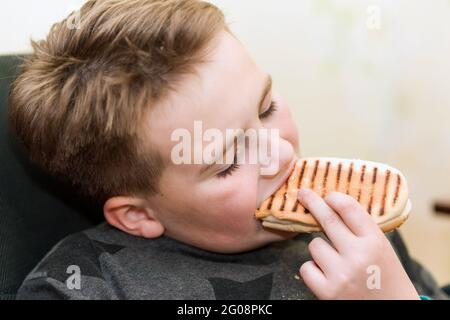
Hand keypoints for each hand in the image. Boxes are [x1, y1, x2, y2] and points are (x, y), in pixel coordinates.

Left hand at [297, 188, 419, 299]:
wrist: (391, 311)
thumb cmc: (385, 277)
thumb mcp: (382, 248)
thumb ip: (361, 229)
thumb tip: (332, 205)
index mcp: (374, 241)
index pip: (349, 208)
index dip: (334, 198)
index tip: (327, 195)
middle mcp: (358, 255)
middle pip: (327, 220)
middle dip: (312, 203)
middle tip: (303, 193)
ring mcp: (341, 273)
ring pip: (314, 245)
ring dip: (321, 249)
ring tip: (337, 262)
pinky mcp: (326, 291)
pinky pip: (306, 267)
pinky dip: (313, 269)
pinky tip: (328, 276)